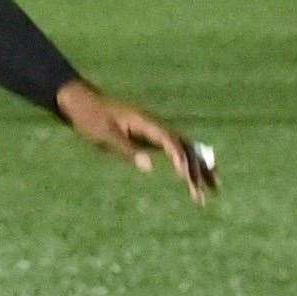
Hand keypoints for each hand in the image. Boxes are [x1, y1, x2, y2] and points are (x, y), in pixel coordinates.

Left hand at [56, 79, 217, 205]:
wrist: (82, 103)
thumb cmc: (90, 118)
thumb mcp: (104, 135)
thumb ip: (126, 149)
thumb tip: (149, 166)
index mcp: (146, 122)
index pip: (170, 140)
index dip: (180, 158)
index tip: (185, 177)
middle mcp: (155, 125)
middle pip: (184, 146)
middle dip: (197, 169)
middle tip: (208, 192)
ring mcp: (155, 131)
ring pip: (184, 149)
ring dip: (198, 168)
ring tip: (214, 189)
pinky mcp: (151, 137)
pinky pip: (175, 151)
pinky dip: (187, 164)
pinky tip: (194, 178)